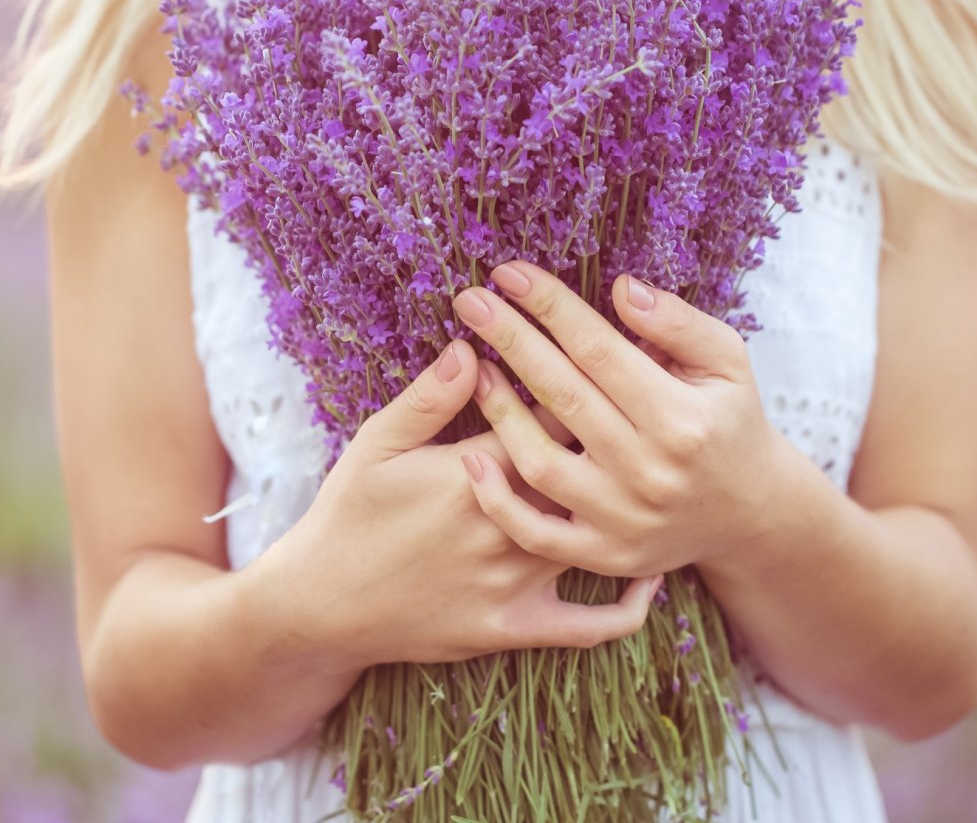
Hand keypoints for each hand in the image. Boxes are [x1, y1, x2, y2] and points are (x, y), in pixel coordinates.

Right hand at [250, 338, 661, 668]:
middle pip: (584, 473)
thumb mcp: (376, 444)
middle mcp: (505, 527)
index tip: (615, 369)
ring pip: (594, 536)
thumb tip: (472, 348)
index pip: (552, 419)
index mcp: (474, 472)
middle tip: (647, 418)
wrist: (321, 606)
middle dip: (619, 443)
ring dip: (625, 508)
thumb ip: (429, 397)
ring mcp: (514, 582)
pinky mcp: (515, 628)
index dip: (586, 392)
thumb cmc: (348, 515)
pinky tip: (649, 578)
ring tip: (655, 478)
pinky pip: (590, 626)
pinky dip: (627, 606)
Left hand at [449, 261, 801, 578]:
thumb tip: (621, 288)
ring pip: (540, 463)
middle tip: (470, 301)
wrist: (749, 513)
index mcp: (681, 418)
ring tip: (474, 369)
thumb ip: (678, 323)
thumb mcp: (728, 361)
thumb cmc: (728, 422)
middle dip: (510, 340)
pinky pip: (536, 534)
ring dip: (498, 413)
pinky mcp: (604, 554)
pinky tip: (470, 459)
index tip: (508, 273)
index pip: (598, 349)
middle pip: (562, 395)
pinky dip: (498, 501)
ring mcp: (623, 519)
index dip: (549, 306)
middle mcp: (650, 470)